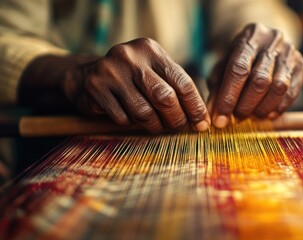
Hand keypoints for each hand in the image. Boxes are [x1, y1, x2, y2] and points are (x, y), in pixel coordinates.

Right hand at [63, 38, 209, 132]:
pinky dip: (131, 124)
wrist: (87, 74)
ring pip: (144, 112)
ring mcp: (111, 71)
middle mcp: (131, 57)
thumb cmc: (133, 78)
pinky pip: (123, 118)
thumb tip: (202, 119)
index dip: (195, 107)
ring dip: (154, 126)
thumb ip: (176, 88)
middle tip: (179, 127)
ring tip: (156, 125)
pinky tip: (131, 117)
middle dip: (176, 119)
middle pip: (165, 98)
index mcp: (151, 50)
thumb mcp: (154, 72)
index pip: (182, 82)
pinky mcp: (96, 88)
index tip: (201, 124)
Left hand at [208, 23, 302, 127]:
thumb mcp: (222, 68)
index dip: (228, 96)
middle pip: (260, 80)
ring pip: (279, 88)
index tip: (220, 118)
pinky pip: (292, 93)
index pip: (239, 69)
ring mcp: (290, 52)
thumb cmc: (237, 60)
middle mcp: (273, 41)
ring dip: (262, 108)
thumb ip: (217, 90)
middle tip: (237, 118)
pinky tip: (267, 114)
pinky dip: (278, 108)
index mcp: (249, 36)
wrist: (263, 44)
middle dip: (246, 105)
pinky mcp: (302, 65)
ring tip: (251, 116)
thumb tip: (215, 118)